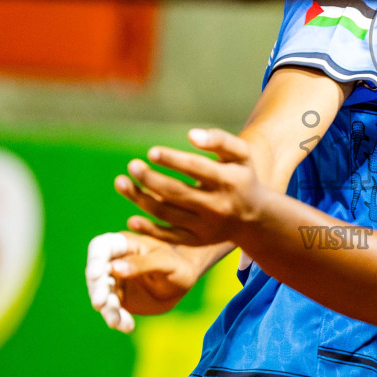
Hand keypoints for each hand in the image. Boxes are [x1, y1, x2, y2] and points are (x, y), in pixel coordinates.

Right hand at [86, 232, 229, 331]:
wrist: (184, 282)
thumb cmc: (178, 264)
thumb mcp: (165, 262)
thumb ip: (142, 263)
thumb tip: (114, 268)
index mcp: (124, 244)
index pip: (101, 247)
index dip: (94, 259)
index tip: (96, 275)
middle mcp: (113, 261)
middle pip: (96, 274)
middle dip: (98, 289)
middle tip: (101, 303)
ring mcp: (114, 281)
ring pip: (102, 295)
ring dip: (107, 309)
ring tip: (116, 322)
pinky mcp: (118, 298)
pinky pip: (112, 310)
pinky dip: (117, 319)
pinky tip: (127, 326)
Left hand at [115, 129, 268, 246]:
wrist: (255, 218)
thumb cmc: (242, 177)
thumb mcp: (241, 154)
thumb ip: (220, 140)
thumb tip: (191, 135)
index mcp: (229, 181)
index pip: (196, 169)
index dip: (173, 160)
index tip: (151, 151)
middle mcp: (217, 206)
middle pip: (177, 192)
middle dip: (150, 179)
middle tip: (132, 165)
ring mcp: (206, 226)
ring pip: (167, 213)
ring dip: (140, 199)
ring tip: (121, 182)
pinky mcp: (197, 241)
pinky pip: (169, 237)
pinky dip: (149, 230)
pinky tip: (131, 218)